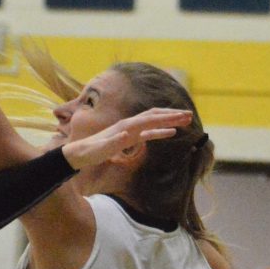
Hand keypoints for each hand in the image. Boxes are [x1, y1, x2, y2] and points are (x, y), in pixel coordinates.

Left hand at [60, 108, 192, 170]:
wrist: (78, 154)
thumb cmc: (90, 152)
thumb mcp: (101, 149)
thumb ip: (114, 141)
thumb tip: (127, 133)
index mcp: (126, 126)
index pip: (150, 119)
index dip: (167, 117)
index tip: (183, 117)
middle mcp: (129, 125)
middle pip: (154, 116)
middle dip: (172, 114)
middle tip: (190, 115)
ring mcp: (130, 130)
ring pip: (153, 121)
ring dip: (169, 120)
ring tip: (185, 121)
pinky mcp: (129, 137)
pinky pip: (149, 132)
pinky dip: (161, 131)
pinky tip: (171, 132)